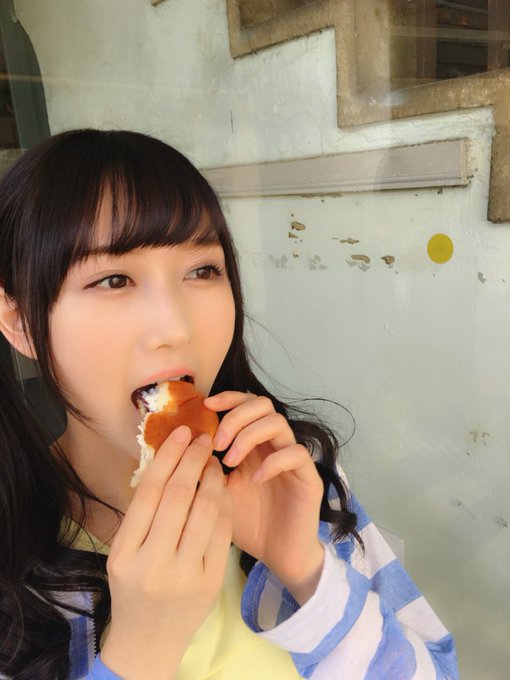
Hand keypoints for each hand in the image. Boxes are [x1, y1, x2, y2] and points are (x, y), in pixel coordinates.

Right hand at [101, 427, 231, 679]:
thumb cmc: (132, 588)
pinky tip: (221, 488)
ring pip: (206, 510)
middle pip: (180, 496)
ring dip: (213, 477)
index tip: (180, 433)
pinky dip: (223, 502)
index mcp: (124, 553)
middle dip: (193, 460)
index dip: (168, 456)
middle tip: (202, 439)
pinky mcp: (212, 581)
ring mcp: (186, 574)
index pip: (149, 492)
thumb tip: (165, 459)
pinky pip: (222, 531)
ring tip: (212, 461)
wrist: (149, 640)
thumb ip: (141, 513)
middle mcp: (154, 564)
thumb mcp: (122, 552)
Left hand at [204, 392, 324, 603]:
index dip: (228, 398)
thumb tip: (186, 445)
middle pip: (263, 404)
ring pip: (278, 422)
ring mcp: (293, 459)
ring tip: (231, 460)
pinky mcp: (309, 477)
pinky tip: (255, 478)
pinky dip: (273, 461)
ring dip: (249, 435)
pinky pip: (296, 453)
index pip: (247, 404)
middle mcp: (274, 445)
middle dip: (236, 416)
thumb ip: (207, 469)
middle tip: (217, 443)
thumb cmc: (248, 524)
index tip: (206, 406)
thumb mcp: (218, 494)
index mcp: (254, 444)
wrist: (278, 556)